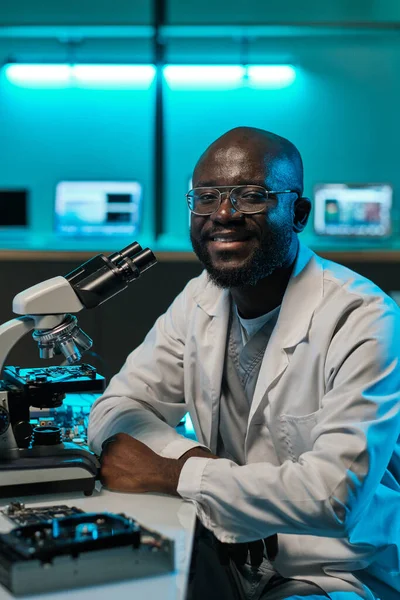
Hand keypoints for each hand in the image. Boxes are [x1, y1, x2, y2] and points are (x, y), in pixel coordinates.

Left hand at [99, 433, 217, 494]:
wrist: (154, 472)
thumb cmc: (147, 459)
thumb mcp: (132, 442)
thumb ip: (119, 444)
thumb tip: (110, 450)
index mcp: (116, 439)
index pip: (107, 444)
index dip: (113, 452)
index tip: (119, 457)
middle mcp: (109, 449)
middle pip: (103, 455)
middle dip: (111, 460)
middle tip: (122, 466)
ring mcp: (106, 463)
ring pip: (102, 467)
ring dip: (109, 470)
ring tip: (123, 472)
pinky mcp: (105, 478)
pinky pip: (103, 478)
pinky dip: (109, 480)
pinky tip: (120, 479)